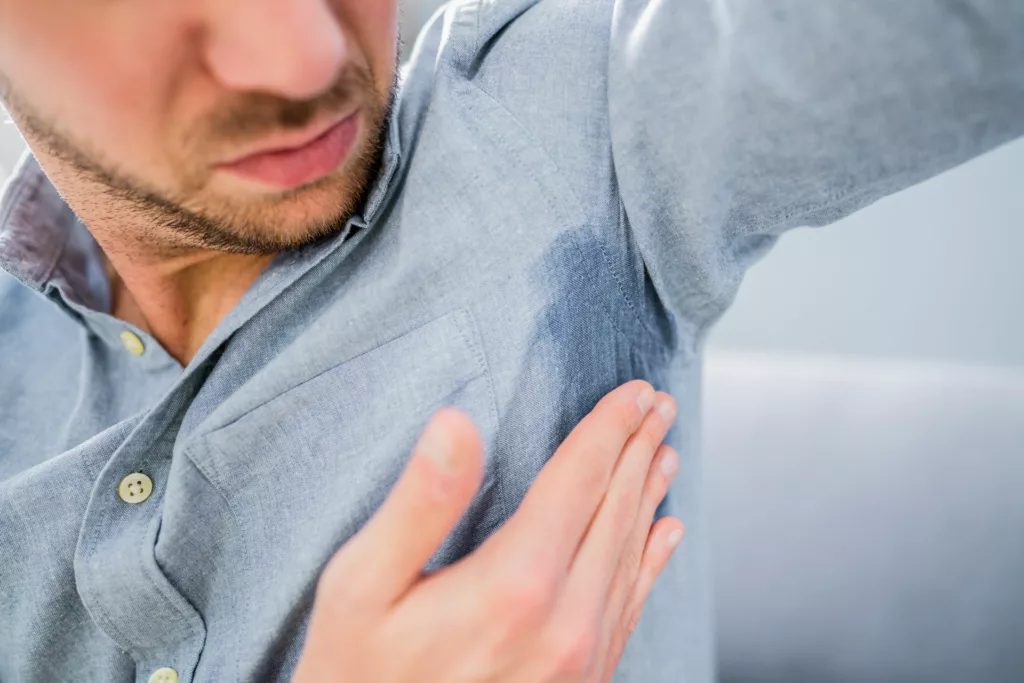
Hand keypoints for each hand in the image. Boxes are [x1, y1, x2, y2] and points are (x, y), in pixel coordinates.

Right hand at [292, 380, 682, 681]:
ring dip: (648, 496)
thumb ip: (418, 504)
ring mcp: (581, 660)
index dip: (608, 428)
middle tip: (656, 405)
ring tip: (662, 453)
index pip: (579, 481)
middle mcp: (564, 624)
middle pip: (615, 511)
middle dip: (637, 449)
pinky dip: (652, 561)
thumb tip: (454, 424)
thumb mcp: (361, 588)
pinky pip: (631, 607)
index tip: (633, 392)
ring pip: (631, 555)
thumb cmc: (357, 676)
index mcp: (515, 585)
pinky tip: (664, 535)